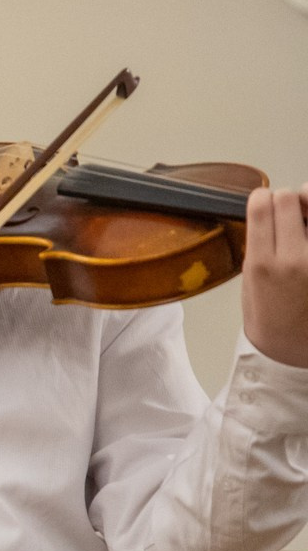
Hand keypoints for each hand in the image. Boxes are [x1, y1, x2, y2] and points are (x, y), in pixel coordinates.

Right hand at [244, 185, 307, 368]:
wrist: (292, 352)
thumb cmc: (270, 323)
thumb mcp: (249, 284)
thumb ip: (259, 247)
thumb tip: (270, 217)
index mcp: (263, 265)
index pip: (263, 207)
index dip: (262, 198)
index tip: (263, 201)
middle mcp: (295, 259)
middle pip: (292, 199)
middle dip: (286, 199)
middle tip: (287, 208)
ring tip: (306, 216)